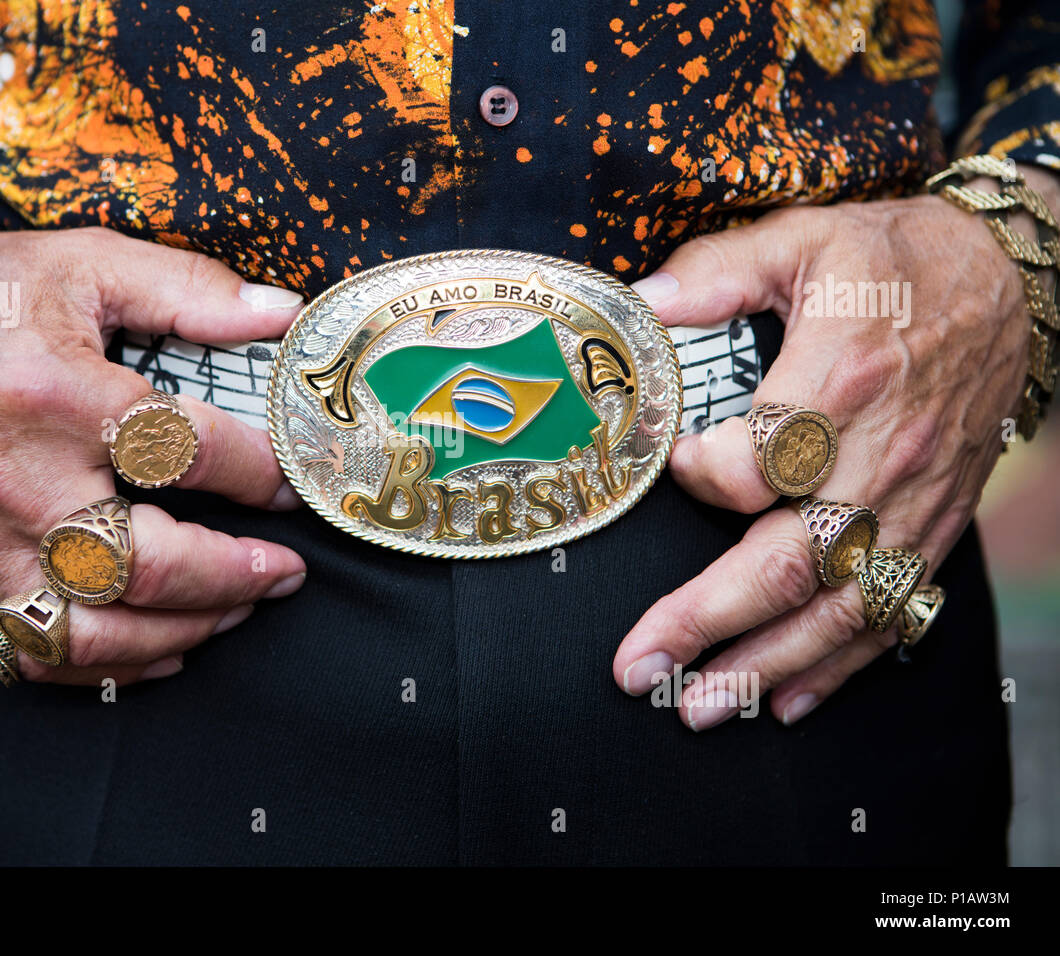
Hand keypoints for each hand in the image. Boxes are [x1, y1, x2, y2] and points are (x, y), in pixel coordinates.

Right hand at [0, 226, 309, 684]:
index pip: (185, 452)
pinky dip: (111, 668)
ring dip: (185, 632)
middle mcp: (20, 481)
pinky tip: (162, 649)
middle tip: (286, 571)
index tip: (292, 481)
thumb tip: (282, 314)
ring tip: (237, 610)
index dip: (259, 473)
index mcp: (58, 395)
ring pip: (97, 632)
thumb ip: (189, 289)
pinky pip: (39, 655)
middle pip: (146, 565)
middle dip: (236, 577)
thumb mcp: (85, 263)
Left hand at [613, 168, 1057, 729]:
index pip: (756, 463)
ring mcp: (915, 500)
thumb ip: (714, 273)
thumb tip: (637, 304)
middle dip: (708, 624)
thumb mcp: (803, 239)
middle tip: (642, 669)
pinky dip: (841, 666)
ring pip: (840, 606)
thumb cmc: (895, 263)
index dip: (699, 474)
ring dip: (766, 666)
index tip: (674, 463)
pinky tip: (787, 700)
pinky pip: (894, 612)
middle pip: (792, 561)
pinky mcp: (935, 524)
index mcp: (842, 380)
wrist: (1006, 280)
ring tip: (700, 708)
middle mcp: (884, 454)